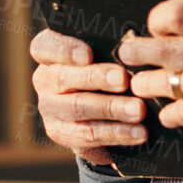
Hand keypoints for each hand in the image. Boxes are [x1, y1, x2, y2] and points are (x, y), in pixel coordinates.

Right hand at [30, 28, 145, 166]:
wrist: (98, 106)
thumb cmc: (105, 65)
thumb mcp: (103, 52)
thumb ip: (110, 48)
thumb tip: (133, 47)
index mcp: (49, 53)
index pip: (44, 46)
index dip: (64, 50)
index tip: (87, 55)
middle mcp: (44, 80)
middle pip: (63, 78)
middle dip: (96, 79)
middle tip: (123, 80)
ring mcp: (49, 109)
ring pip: (78, 109)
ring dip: (111, 110)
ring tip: (138, 111)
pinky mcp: (60, 134)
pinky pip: (88, 136)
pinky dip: (116, 134)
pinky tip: (138, 132)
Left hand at [118, 0, 182, 174]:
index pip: (177, 10)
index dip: (158, 19)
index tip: (154, 28)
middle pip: (157, 46)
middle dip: (135, 51)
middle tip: (126, 54)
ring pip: (158, 82)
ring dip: (147, 86)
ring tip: (144, 86)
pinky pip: (172, 112)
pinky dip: (169, 114)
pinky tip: (174, 113)